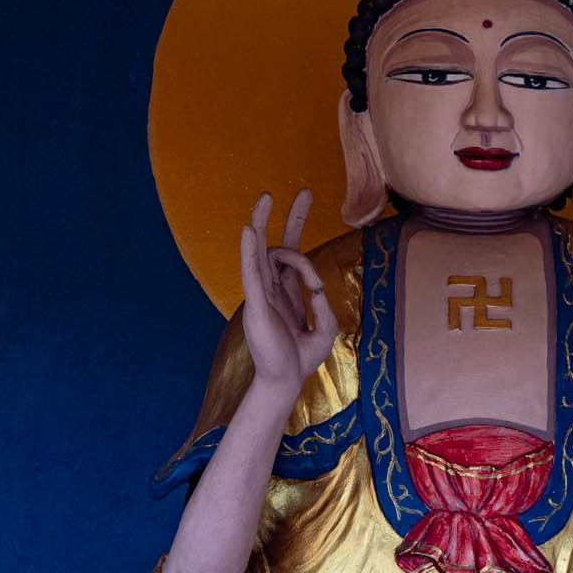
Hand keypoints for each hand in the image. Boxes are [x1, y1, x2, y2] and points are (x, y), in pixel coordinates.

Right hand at [239, 189, 334, 393]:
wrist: (286, 380)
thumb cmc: (302, 358)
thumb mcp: (325, 329)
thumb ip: (325, 305)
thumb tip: (317, 286)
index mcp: (287, 290)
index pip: (292, 253)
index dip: (299, 228)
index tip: (310, 218)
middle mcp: (272, 286)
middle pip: (276, 243)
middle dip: (290, 217)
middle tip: (305, 191)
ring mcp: (262, 293)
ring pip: (262, 252)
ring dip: (264, 225)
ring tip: (266, 197)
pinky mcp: (256, 304)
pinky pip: (250, 271)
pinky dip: (248, 250)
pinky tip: (247, 229)